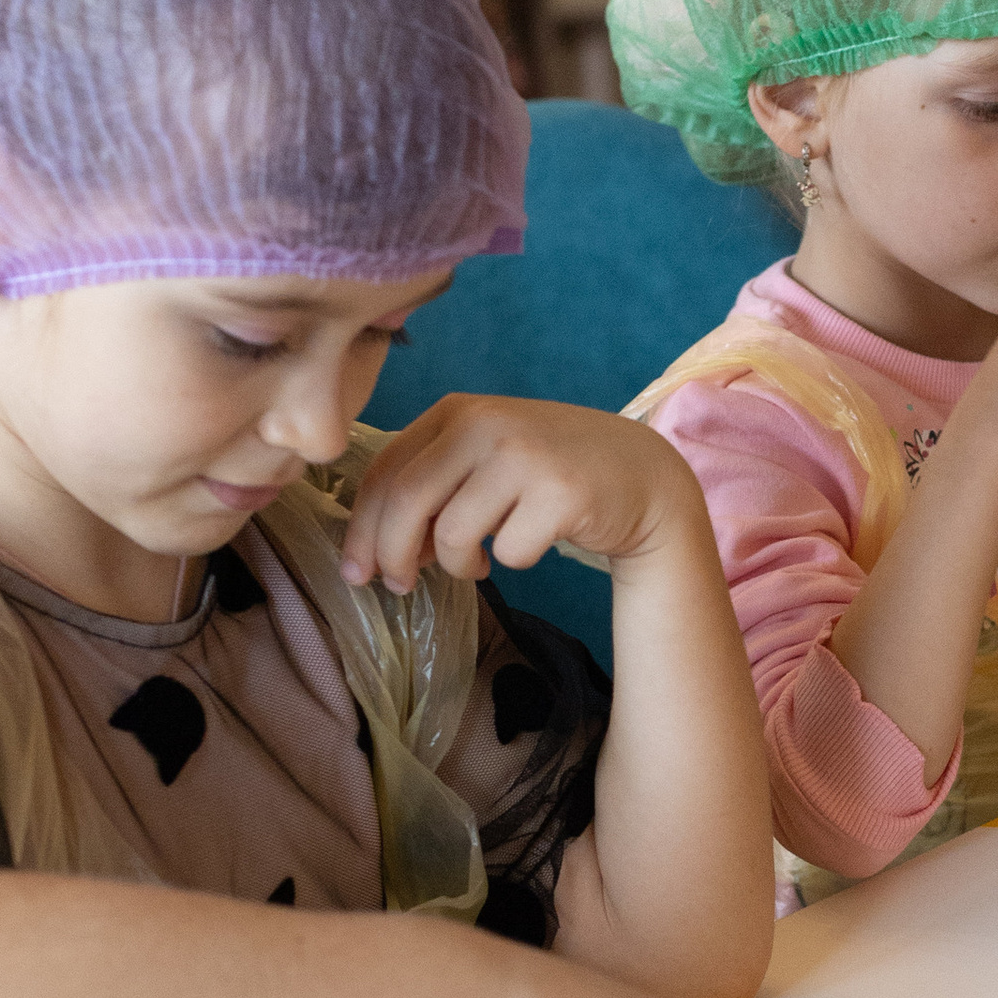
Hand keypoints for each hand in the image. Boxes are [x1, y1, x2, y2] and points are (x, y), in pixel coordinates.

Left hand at [343, 398, 696, 593]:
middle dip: (391, 555)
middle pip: (407, 501)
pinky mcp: (562, 493)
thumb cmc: (549, 473)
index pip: (387, 470)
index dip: (362, 528)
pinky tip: (528, 544)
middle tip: (397, 586)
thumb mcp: (485, 458)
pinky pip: (509, 552)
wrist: (641, 475)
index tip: (356, 570)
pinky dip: (511, 562)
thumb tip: (374, 549)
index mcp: (458, 411)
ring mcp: (526, 456)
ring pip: (454, 534)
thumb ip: (431, 485)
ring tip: (479, 563)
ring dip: (459, 565)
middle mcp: (488, 423)